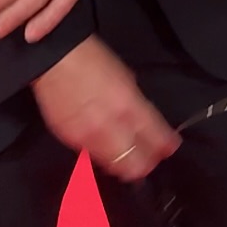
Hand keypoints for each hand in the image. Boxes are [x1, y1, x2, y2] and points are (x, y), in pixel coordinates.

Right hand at [32, 37, 179, 181]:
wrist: (55, 59)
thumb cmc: (91, 59)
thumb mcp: (125, 76)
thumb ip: (136, 103)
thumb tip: (144, 121)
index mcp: (128, 105)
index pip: (155, 136)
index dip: (166, 145)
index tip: (171, 147)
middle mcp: (110, 126)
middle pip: (136, 163)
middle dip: (146, 164)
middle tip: (151, 159)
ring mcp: (89, 137)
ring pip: (114, 167)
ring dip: (125, 165)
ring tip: (130, 161)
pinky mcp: (71, 142)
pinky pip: (93, 158)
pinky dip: (104, 157)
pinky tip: (107, 150)